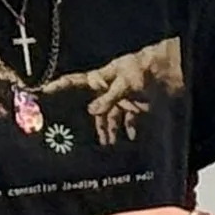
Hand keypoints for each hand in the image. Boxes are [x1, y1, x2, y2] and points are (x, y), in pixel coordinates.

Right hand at [42, 38, 183, 144]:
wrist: (172, 69)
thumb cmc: (145, 67)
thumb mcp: (125, 82)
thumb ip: (108, 99)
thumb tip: (91, 112)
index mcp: (101, 78)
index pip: (75, 82)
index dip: (58, 87)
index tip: (42, 92)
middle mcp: (108, 90)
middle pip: (92, 109)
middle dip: (88, 124)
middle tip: (79, 141)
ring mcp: (122, 99)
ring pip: (109, 119)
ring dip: (108, 133)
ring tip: (107, 146)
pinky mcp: (136, 107)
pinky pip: (128, 123)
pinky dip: (128, 131)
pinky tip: (128, 140)